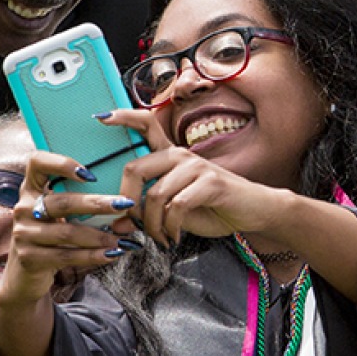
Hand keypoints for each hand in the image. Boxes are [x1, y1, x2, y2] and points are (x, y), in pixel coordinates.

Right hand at [0, 150, 138, 308]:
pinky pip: (67, 256)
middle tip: (125, 204)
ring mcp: (24, 234)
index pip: (37, 163)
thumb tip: (121, 194)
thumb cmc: (50, 237)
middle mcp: (25, 208)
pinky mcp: (30, 258)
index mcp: (31, 189)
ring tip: (124, 239)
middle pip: (63, 202)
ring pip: (67, 233)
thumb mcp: (55, 215)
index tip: (90, 173)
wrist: (23, 275)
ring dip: (100, 236)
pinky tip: (112, 254)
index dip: (61, 163)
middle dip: (97, 204)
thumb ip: (75, 200)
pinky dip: (93, 256)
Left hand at [97, 109, 297, 245]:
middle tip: (130, 225)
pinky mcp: (210, 183)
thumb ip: (149, 213)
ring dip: (151, 225)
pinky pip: (176, 206)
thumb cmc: (215, 208)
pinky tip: (173, 238)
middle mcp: (181, 156)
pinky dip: (170, 228)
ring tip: (159, 238)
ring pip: (155, 195)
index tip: (101, 117)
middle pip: (136, 168)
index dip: (123, 117)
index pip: (146, 125)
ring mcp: (196, 167)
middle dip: (126, 201)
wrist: (255, 211)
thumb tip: (118, 226)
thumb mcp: (176, 212)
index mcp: (172, 157)